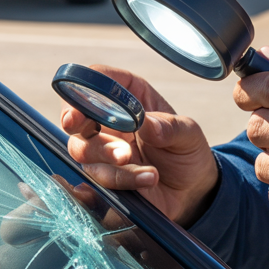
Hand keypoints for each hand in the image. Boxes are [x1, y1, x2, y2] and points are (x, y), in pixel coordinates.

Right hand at [60, 65, 217, 225]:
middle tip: (116, 147)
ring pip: (82, 149)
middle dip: (85, 129)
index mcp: (129, 94)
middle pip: (77, 116)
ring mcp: (102, 148)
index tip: (86, 103)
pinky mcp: (103, 175)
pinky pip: (99, 177)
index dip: (85, 86)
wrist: (190, 190)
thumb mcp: (188, 134)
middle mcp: (109, 118)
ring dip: (108, 157)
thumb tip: (147, 123)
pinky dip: (124, 179)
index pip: (98, 78)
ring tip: (140, 165)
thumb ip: (169, 127)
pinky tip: (149, 178)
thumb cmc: (186, 152)